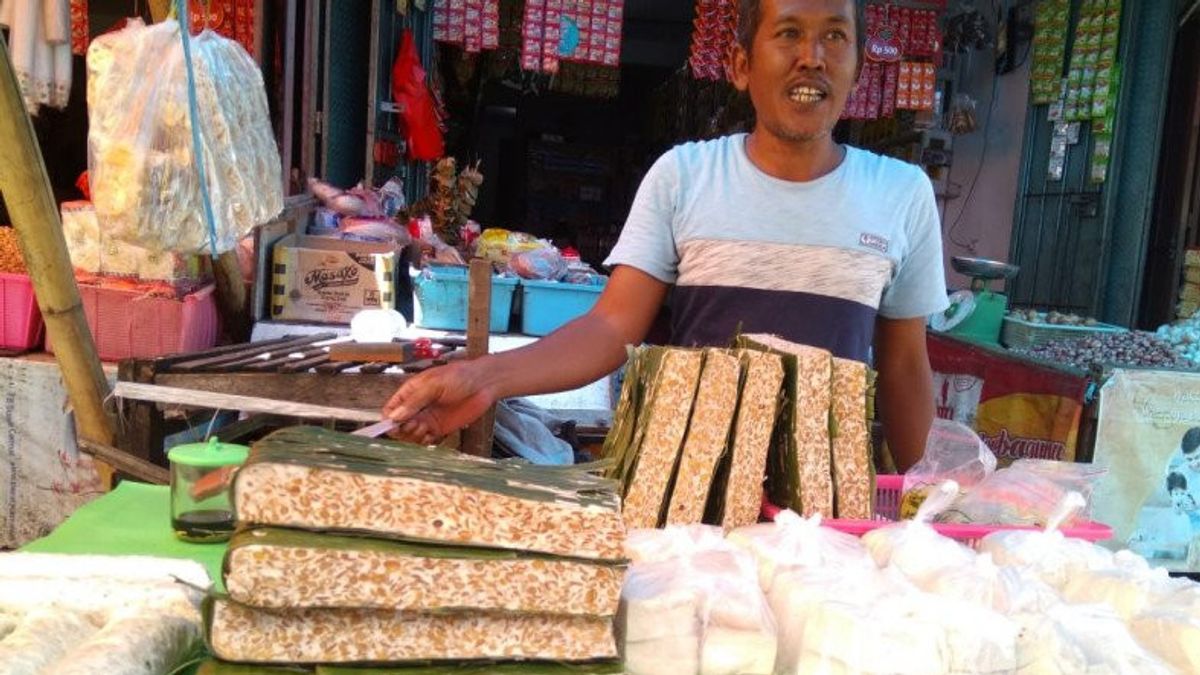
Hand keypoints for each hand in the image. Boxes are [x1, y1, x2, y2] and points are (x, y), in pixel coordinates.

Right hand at [382, 360, 496, 444]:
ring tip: (425, 428)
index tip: (393, 426)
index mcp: (410, 392)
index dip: (389, 420)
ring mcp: (428, 418)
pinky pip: (426, 440)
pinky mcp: (440, 428)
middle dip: (403, 429)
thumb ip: (415, 400)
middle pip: (399, 426)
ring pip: (411, 435)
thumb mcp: (434, 384)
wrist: (484, 382)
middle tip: (416, 424)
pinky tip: (431, 436)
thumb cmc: (460, 376)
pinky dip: (426, 442)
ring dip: (414, 436)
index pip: (390, 410)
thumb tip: (395, 416)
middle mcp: (417, 407)